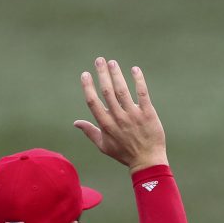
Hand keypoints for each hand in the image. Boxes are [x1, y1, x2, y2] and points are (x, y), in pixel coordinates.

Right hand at [74, 57, 167, 172]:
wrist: (148, 162)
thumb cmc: (124, 154)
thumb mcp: (104, 146)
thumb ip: (90, 132)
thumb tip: (75, 123)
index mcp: (106, 125)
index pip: (93, 102)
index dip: (88, 87)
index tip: (85, 74)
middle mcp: (118, 118)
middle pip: (107, 92)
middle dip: (102, 74)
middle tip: (99, 60)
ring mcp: (133, 115)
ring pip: (122, 91)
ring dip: (117, 74)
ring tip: (112, 62)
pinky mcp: (148, 114)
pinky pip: (142, 94)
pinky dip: (138, 81)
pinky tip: (135, 70)